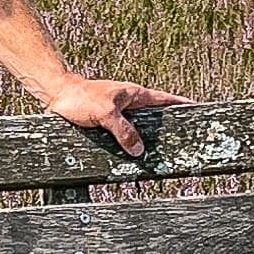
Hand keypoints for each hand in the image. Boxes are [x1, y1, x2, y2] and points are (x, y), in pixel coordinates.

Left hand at [40, 76, 188, 160]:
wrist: (56, 96)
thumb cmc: (80, 98)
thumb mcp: (106, 114)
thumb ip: (124, 131)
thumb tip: (139, 150)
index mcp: (135, 95)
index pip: (165, 100)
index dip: (182, 105)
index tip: (198, 110)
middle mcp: (130, 104)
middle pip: (155, 118)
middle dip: (167, 128)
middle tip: (182, 142)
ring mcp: (119, 115)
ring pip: (139, 130)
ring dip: (147, 141)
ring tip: (160, 155)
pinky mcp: (107, 124)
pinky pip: (124, 136)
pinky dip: (130, 145)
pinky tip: (133, 157)